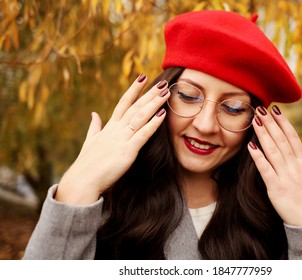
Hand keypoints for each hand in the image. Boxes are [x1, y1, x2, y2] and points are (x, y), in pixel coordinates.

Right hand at [56, 75, 169, 204]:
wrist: (82, 180)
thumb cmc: (87, 164)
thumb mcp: (91, 141)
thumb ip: (95, 126)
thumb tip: (94, 114)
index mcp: (109, 126)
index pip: (123, 103)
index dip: (134, 90)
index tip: (142, 77)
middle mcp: (116, 129)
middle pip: (135, 106)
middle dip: (149, 93)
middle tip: (162, 83)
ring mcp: (122, 139)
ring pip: (140, 116)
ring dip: (154, 104)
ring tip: (166, 93)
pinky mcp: (127, 151)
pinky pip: (143, 134)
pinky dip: (153, 124)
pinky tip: (163, 115)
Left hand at [248, 105, 301, 225]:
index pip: (293, 138)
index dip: (284, 123)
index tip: (276, 110)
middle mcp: (295, 167)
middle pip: (281, 140)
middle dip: (270, 123)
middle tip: (260, 108)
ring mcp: (286, 177)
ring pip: (273, 151)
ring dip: (263, 134)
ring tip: (255, 120)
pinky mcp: (276, 188)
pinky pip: (265, 170)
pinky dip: (258, 157)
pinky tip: (250, 146)